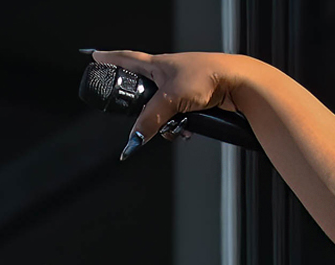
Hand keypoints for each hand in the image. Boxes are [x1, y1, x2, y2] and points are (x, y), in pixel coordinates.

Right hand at [87, 50, 252, 153]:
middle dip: (147, 112)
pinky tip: (190, 129)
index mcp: (156, 64)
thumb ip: (151, 119)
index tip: (95, 57)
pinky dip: (183, 125)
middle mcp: (168, 73)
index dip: (109, 59)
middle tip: (151, 120)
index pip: (125, 58)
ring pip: (164, 110)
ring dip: (168, 123)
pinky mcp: (197, 99)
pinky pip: (181, 117)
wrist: (239, 83)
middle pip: (145, 94)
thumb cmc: (207, 76)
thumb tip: (136, 136)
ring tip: (178, 127)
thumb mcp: (171, 99)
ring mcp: (183, 86)